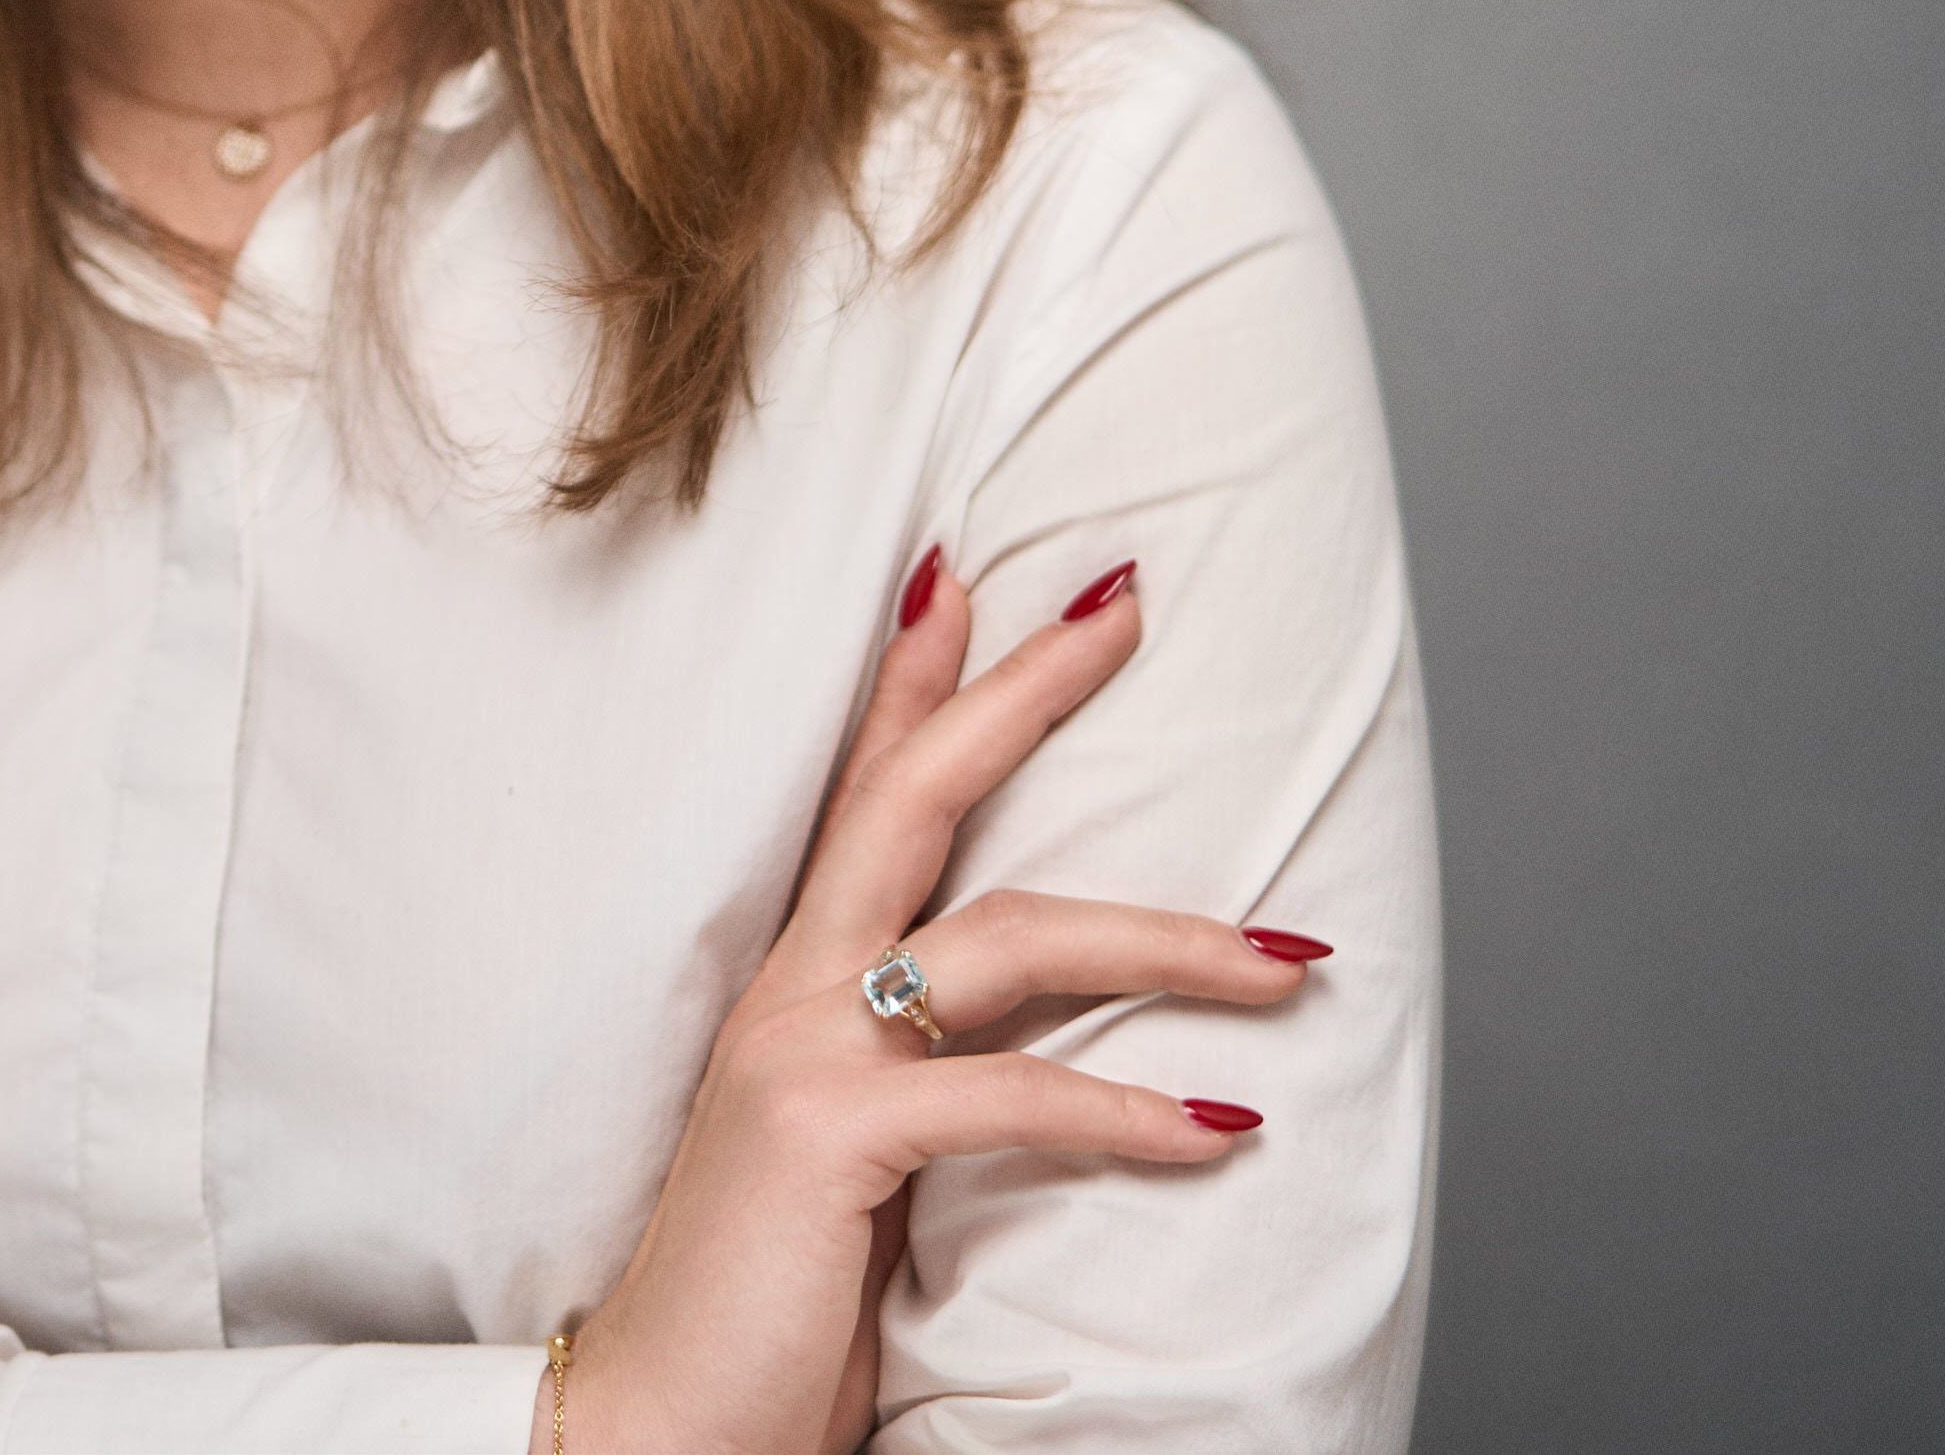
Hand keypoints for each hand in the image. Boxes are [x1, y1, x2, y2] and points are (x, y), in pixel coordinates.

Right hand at [557, 558, 1324, 1454]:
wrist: (653, 1426)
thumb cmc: (769, 1307)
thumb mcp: (862, 1163)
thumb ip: (924, 1086)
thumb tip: (1043, 1054)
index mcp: (795, 987)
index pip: (863, 794)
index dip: (919, 679)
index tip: (973, 574)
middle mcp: (790, 992)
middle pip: (917, 793)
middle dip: (1026, 687)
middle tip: (1125, 599)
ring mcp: (803, 1054)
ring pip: (1007, 936)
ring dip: (1168, 937)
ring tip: (1291, 957)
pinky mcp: (828, 1135)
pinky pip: (1013, 1096)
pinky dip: (1131, 1113)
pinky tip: (1223, 1128)